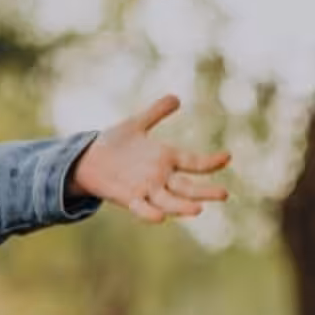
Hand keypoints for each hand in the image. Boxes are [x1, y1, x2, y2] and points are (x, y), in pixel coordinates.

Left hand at [69, 95, 230, 223]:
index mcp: (166, 158)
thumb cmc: (114, 143)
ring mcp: (146, 189)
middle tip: (225, 194)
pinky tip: (160, 216)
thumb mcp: (136, 124)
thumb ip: (156, 112)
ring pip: (169, 201)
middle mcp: (160, 177)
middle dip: (205, 191)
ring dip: (182, 207)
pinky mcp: (129, 198)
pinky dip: (150, 213)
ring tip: (199, 209)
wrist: (87, 160)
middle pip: (187, 187)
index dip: (210, 161)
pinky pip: (142, 208)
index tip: (227, 156)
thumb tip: (176, 97)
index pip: (193, 161)